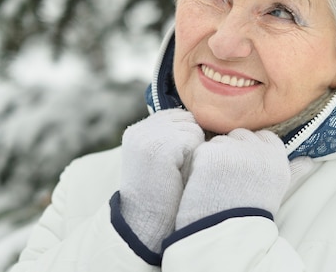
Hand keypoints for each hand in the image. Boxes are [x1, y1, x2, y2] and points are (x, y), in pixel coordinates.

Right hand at [119, 108, 203, 251]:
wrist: (147, 221)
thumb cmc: (161, 194)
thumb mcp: (159, 159)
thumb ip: (169, 138)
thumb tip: (198, 121)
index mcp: (137, 132)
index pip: (174, 115)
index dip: (186, 133)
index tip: (182, 156)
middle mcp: (141, 130)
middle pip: (185, 117)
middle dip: (192, 136)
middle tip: (183, 164)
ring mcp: (150, 137)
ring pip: (193, 125)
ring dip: (196, 145)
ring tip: (182, 169)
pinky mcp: (162, 146)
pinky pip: (195, 136)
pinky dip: (197, 153)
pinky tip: (184, 171)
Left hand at [175, 128, 290, 228]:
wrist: (228, 231)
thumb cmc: (253, 211)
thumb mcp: (279, 189)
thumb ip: (293, 171)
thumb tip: (309, 161)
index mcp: (277, 156)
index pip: (263, 136)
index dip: (251, 150)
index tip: (248, 168)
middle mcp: (259, 149)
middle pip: (240, 135)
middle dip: (233, 149)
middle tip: (230, 176)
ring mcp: (235, 150)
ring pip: (219, 140)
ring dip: (215, 155)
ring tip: (217, 181)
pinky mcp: (213, 153)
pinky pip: (202, 150)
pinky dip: (200, 163)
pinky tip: (205, 181)